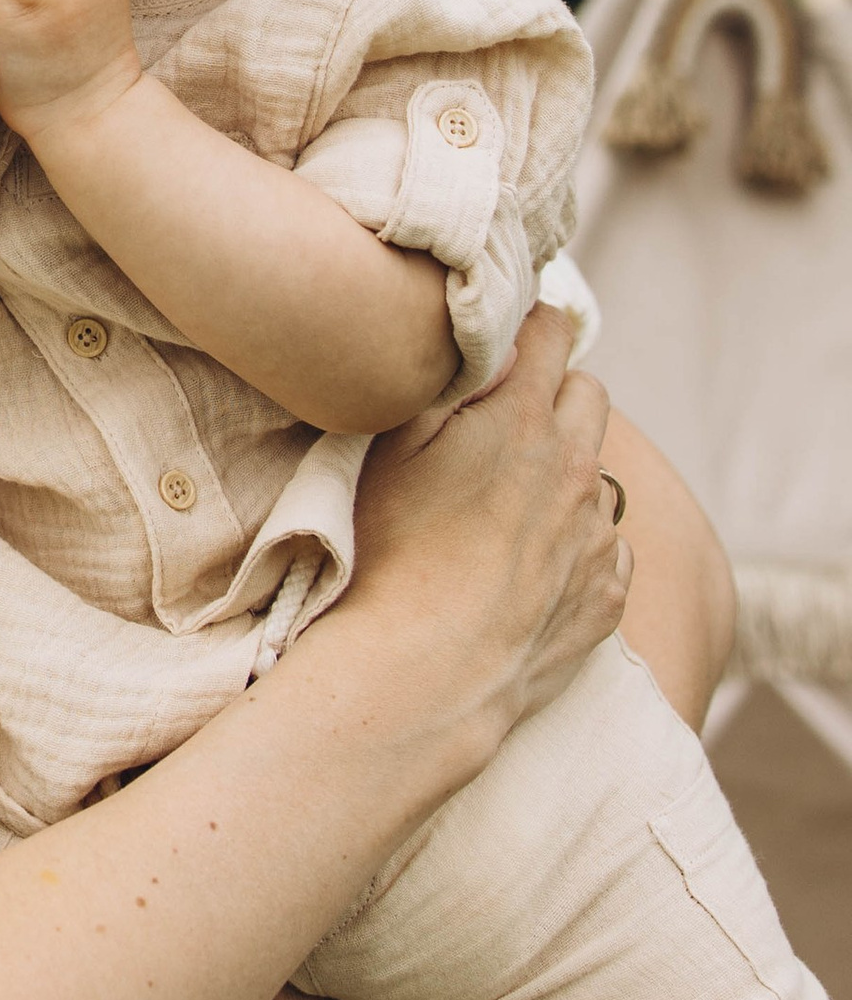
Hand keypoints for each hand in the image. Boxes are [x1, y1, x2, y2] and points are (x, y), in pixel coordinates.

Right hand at [337, 303, 628, 760]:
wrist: (424, 674)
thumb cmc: (392, 556)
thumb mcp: (391, 448)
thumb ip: (441, 385)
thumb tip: (476, 349)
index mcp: (524, 420)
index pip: (551, 330)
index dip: (526, 326)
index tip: (503, 341)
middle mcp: (579, 469)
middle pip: (589, 393)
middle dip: (554, 392)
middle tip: (501, 420)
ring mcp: (599, 536)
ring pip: (599, 474)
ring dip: (564, 472)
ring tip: (505, 508)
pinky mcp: (607, 596)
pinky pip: (607, 546)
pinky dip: (577, 542)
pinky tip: (527, 565)